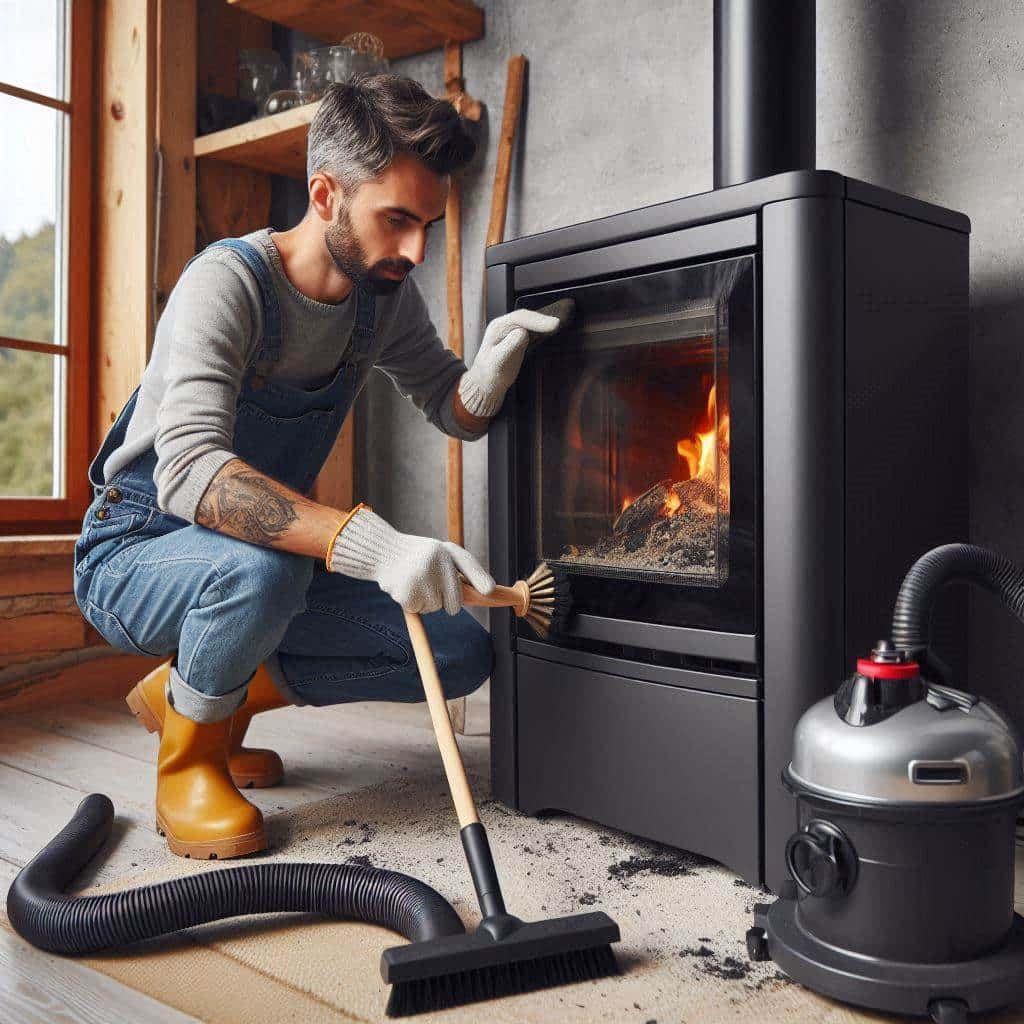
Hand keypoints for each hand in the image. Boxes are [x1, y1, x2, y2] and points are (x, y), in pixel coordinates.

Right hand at [328, 507, 495, 614]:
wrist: (383, 552)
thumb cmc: (419, 555)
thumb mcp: (441, 553)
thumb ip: (463, 571)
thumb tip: (487, 592)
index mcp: (446, 551)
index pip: (468, 566)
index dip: (479, 579)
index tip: (489, 591)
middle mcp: (434, 564)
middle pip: (454, 603)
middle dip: (446, 600)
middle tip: (432, 583)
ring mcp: (420, 580)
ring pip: (435, 608)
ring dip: (427, 600)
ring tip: (416, 580)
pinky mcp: (407, 595)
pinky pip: (419, 609)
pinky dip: (413, 603)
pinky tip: (406, 586)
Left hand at [457, 298, 574, 417]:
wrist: (486, 385)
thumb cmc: (489, 375)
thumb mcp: (498, 362)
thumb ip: (509, 347)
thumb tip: (523, 333)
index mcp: (498, 327)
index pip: (520, 318)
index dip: (538, 320)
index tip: (554, 324)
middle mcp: (505, 326)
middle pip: (527, 317)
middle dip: (544, 319)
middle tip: (562, 322)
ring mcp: (512, 332)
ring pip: (531, 323)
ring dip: (545, 323)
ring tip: (562, 322)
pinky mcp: (519, 339)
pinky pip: (533, 331)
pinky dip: (544, 330)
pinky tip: (553, 331)